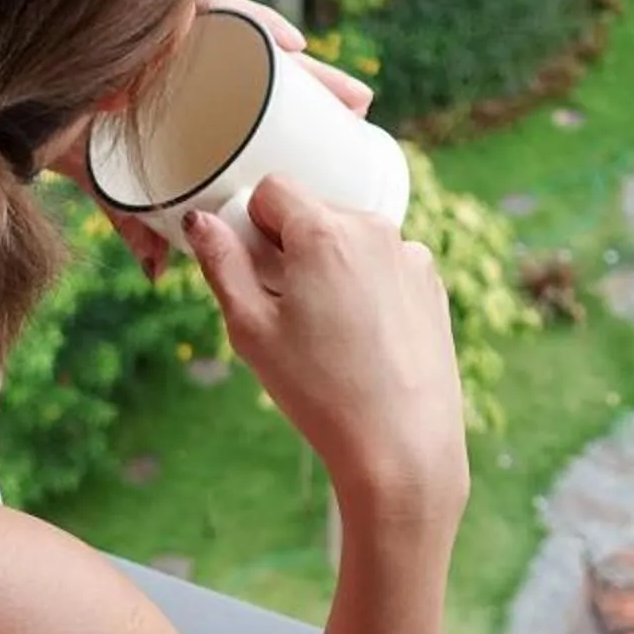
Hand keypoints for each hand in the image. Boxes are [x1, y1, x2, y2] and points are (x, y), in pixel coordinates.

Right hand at [47, 0, 374, 282]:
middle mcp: (189, 56)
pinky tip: (289, 44)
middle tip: (360, 112)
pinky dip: (254, 23)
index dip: (303, 112)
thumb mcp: (111, 180)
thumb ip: (133, 219)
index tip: (342, 141)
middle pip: (269, 69)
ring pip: (253, 41)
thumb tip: (157, 271)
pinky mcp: (161, 6)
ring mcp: (177, 27)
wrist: (7, 103)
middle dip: (319, 87)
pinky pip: (217, 9)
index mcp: (189, 90)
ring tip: (345, 91)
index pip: (258, 95)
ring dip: (306, 64)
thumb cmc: (54, 130)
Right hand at [187, 174, 467, 539]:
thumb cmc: (319, 390)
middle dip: (292, 246)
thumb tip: (201, 220)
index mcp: (326, 231)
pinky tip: (364, 338)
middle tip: (287, 309)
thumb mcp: (251, 328)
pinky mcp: (432, 285)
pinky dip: (367, 285)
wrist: (401, 445)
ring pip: (350, 239)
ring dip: (330, 265)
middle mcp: (375, 230)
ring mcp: (411, 256)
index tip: (254, 269)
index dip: (253, 224)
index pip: (274, 188)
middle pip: (314, 212)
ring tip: (328, 330)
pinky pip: (385, 265)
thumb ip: (222, 263)